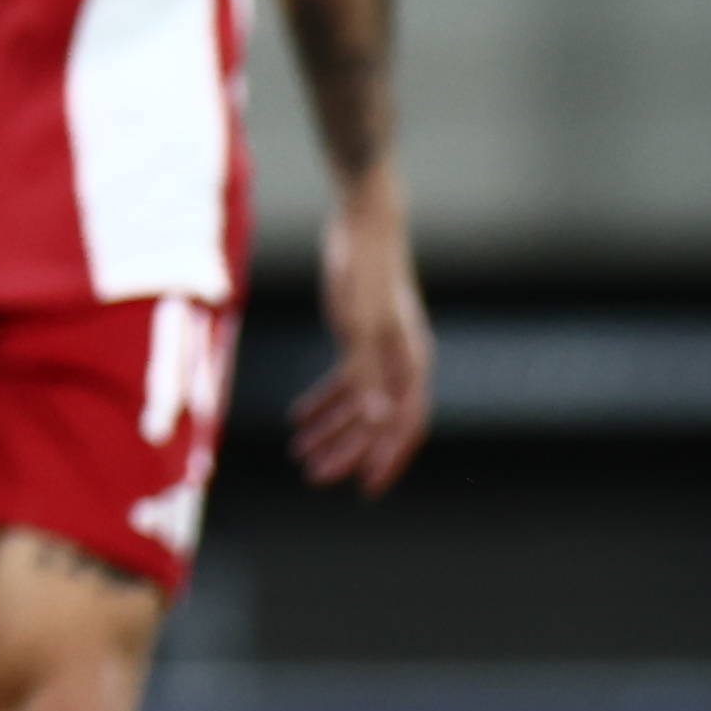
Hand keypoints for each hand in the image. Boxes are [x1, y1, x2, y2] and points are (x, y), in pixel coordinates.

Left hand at [290, 177, 430, 492]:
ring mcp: (381, 350)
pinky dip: (324, 400)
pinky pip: (345, 380)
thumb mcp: (358, 323)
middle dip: (348, 451)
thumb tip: (377, 422)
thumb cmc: (365, 270)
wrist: (362, 222)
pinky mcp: (359, 336)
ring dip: (332, 430)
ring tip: (300, 454)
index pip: (404, 424)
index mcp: (411, 362)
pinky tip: (299, 416)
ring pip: (359, 403)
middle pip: (377, 420)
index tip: (364, 488)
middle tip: (315, 477)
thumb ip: (365, 372)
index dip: (386, 458)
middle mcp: (401, 361)